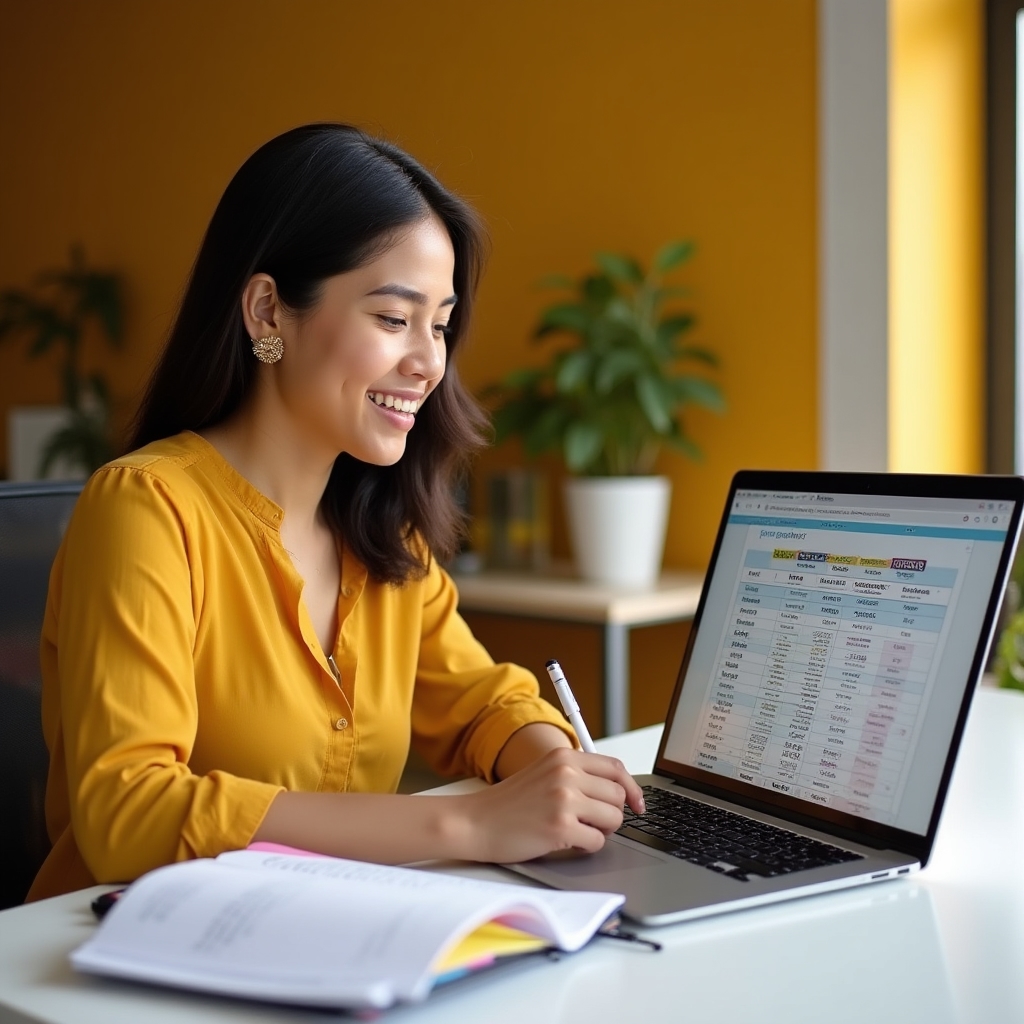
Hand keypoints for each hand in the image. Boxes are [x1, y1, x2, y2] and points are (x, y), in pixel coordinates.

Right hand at [463, 746, 645, 863]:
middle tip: (595, 823)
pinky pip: (597, 842)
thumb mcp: (543, 774)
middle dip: (612, 813)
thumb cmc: (507, 804)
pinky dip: (588, 846)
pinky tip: (568, 842)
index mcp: (563, 757)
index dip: (632, 788)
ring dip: (603, 831)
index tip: (638, 804)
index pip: (615, 768)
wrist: (475, 822)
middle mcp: (566, 773)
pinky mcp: (560, 827)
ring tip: (580, 831)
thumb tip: (615, 791)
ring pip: (614, 818)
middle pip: (618, 795)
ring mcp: (564, 799)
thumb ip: (575, 775)